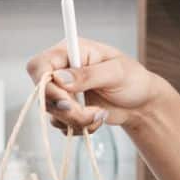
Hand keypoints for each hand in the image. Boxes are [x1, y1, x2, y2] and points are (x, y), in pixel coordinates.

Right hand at [26, 39, 169, 134]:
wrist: (140, 102)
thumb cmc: (132, 79)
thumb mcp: (116, 72)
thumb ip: (88, 74)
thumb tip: (60, 79)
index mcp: (70, 51)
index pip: (39, 65)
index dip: (44, 84)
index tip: (65, 100)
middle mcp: (61, 70)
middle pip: (43, 93)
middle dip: (67, 109)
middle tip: (90, 113)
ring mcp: (62, 91)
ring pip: (52, 112)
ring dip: (76, 120)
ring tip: (99, 115)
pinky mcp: (66, 109)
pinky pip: (60, 124)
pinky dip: (79, 127)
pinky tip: (96, 119)